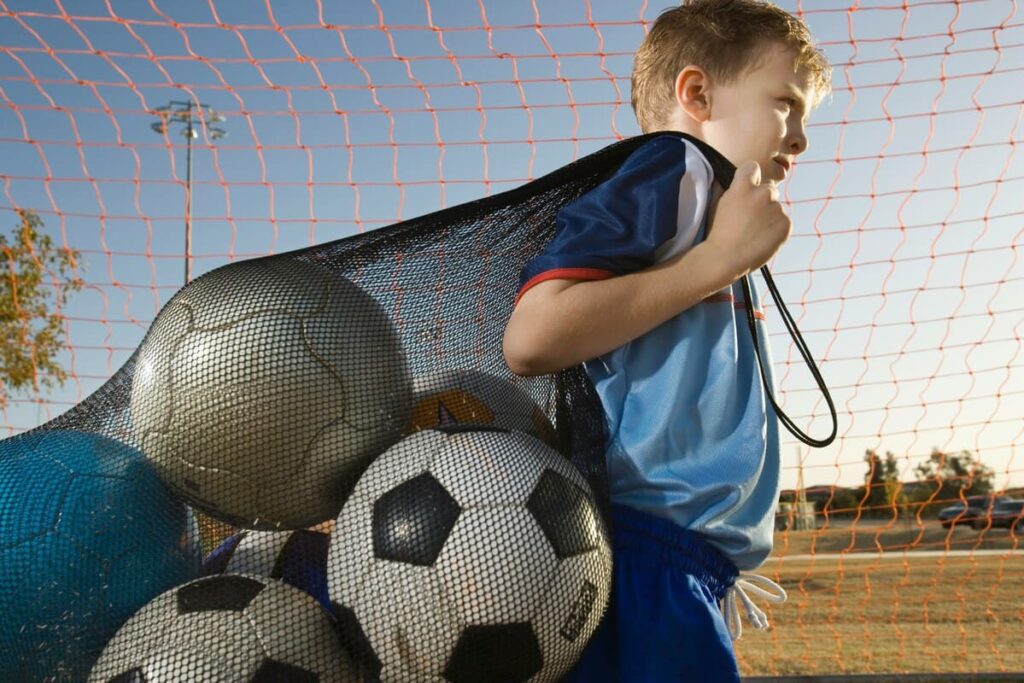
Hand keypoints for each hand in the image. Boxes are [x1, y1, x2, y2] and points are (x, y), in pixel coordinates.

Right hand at [705, 161, 791, 276]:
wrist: (725, 259)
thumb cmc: (716, 233)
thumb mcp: (716, 204)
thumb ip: (726, 187)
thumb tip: (729, 178)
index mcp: (743, 186)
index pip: (752, 167)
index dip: (750, 177)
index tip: (748, 187)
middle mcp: (762, 193)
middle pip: (768, 189)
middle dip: (762, 199)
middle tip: (749, 218)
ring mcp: (776, 209)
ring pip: (776, 208)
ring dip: (769, 216)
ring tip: (753, 233)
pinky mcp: (786, 224)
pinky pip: (783, 223)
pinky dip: (776, 230)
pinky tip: (762, 240)